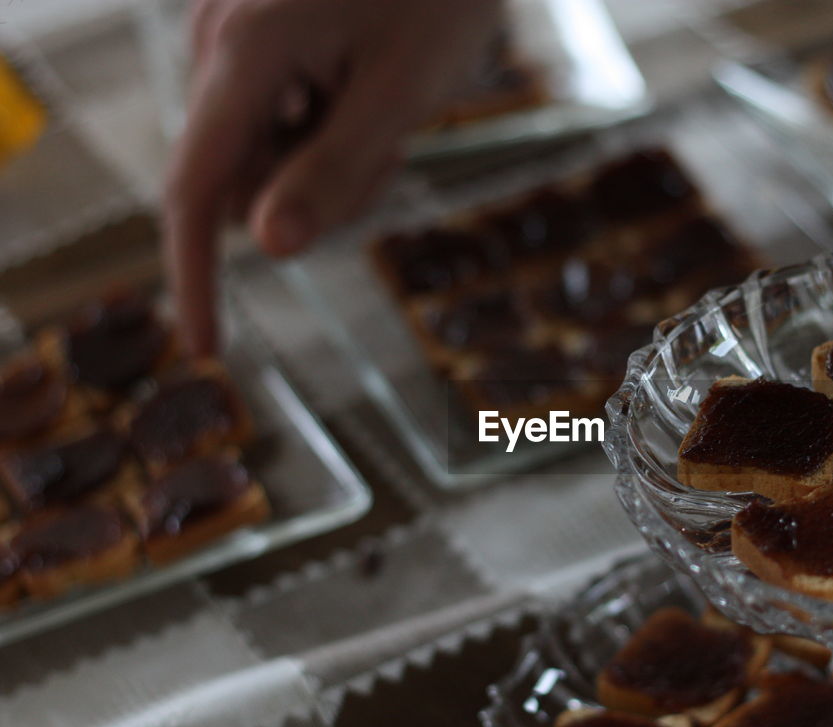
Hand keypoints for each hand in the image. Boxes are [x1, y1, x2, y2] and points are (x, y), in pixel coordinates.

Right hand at [164, 0, 500, 354]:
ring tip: (389, 115)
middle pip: (240, 181)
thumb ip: (332, 170)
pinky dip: (325, 133)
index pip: (196, 191)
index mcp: (245, 53)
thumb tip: (268, 246)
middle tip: (391, 153)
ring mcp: (234, 37)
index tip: (206, 347)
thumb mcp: (402, 95)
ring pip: (263, 158)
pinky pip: (277, 122)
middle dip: (313, 196)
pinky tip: (369, 91)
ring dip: (328, 165)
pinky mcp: (256, 37)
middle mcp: (218, 42)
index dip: (196, 277)